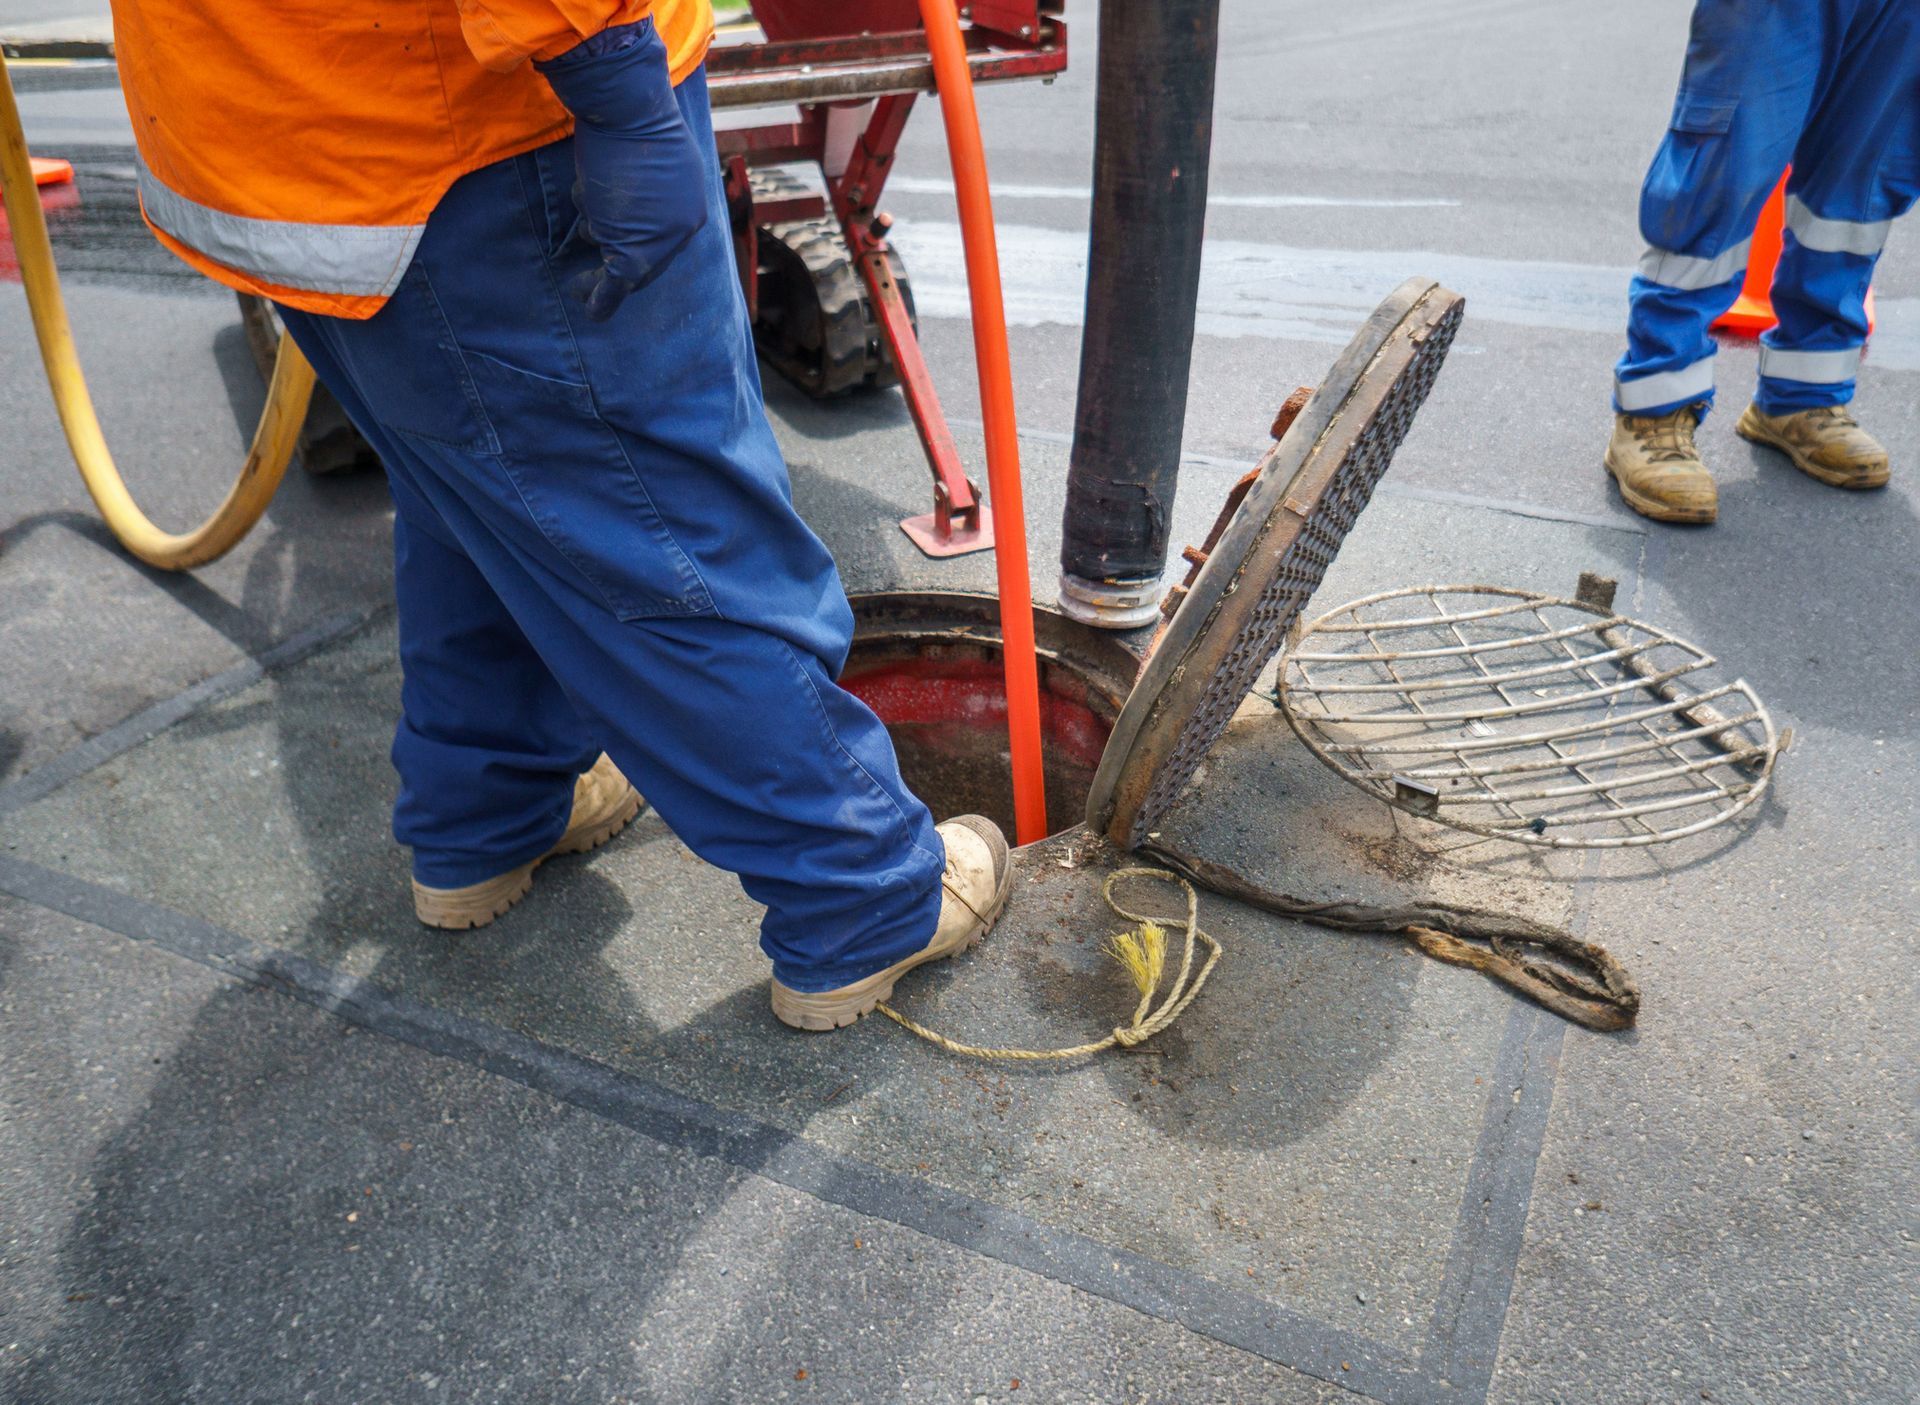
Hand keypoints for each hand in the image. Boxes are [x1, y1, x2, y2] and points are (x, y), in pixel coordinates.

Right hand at [536, 19, 709, 319]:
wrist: (629, 110)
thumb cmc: (635, 118)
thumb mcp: (655, 151)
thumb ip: (651, 184)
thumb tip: (631, 203)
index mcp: (692, 207)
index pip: (662, 241)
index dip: (632, 247)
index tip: (610, 256)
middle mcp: (682, 229)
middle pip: (647, 260)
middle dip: (615, 269)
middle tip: (584, 282)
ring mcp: (659, 241)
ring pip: (616, 253)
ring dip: (591, 235)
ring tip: (582, 217)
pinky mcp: (633, 249)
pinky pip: (617, 283)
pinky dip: (600, 298)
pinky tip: (589, 309)